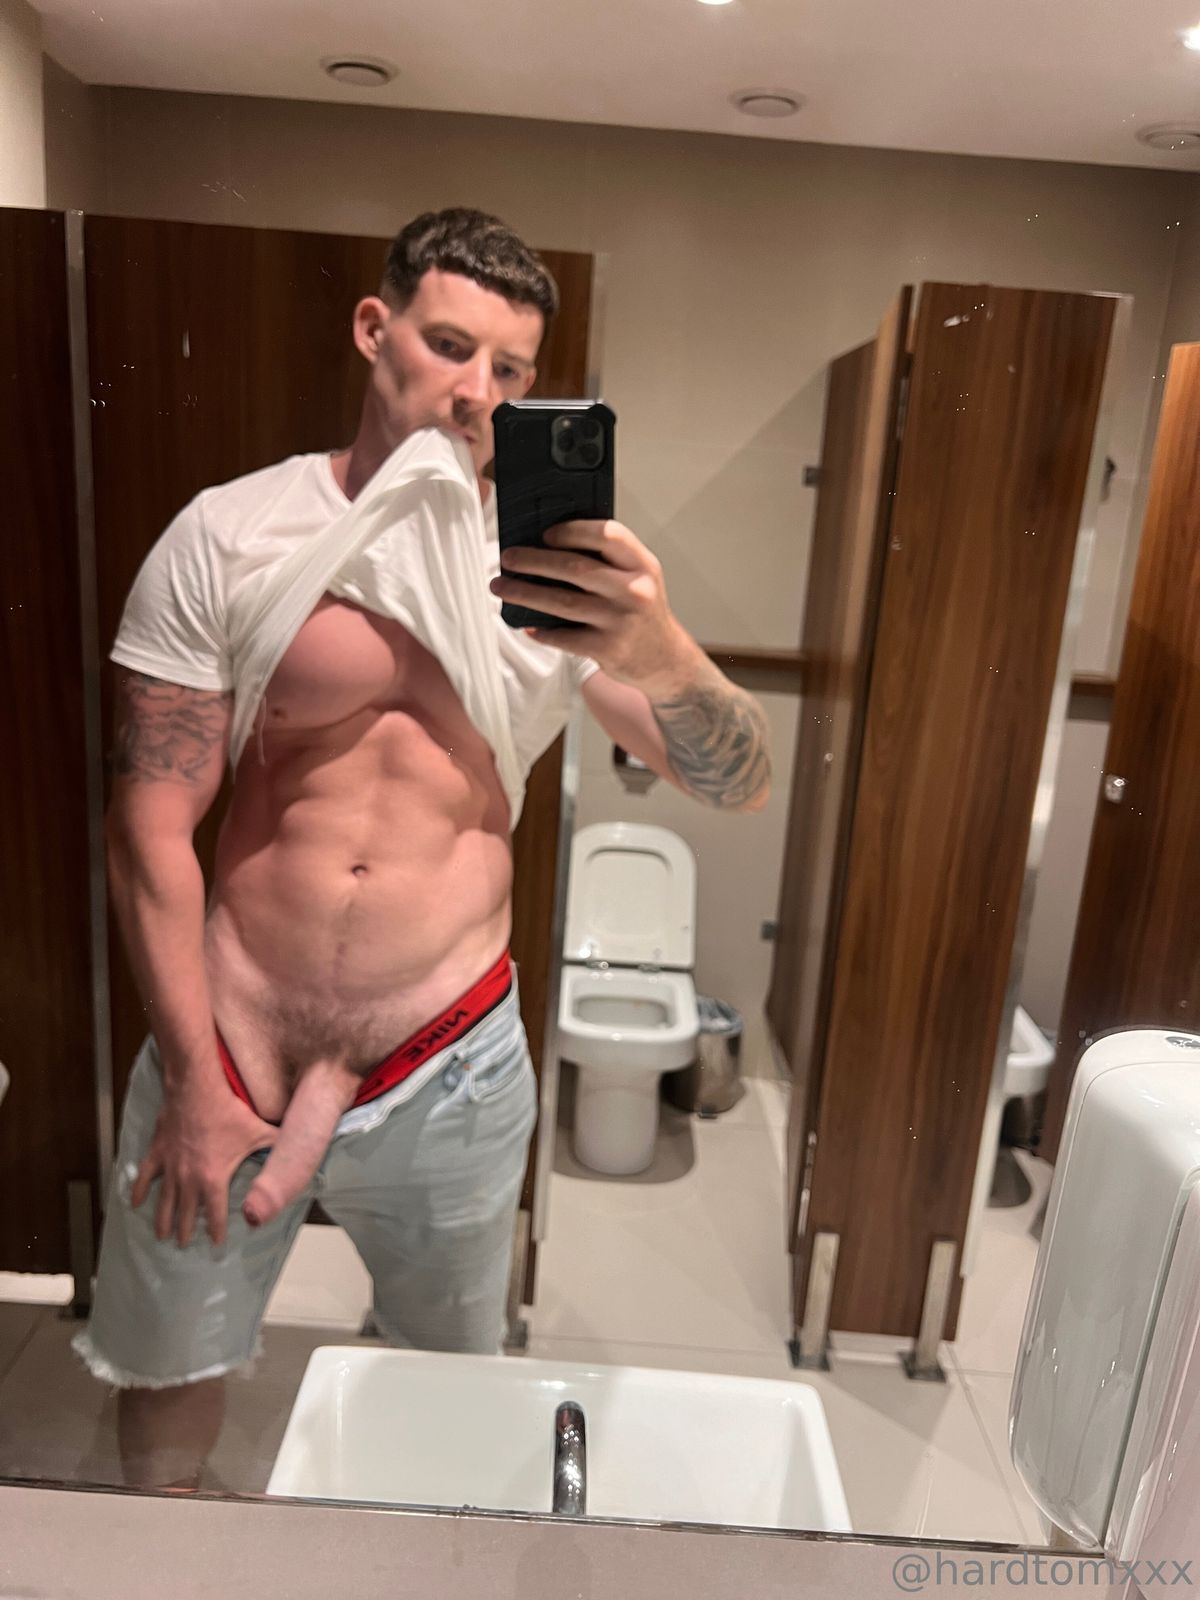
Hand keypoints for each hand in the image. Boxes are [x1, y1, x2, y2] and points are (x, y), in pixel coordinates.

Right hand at [132, 1058, 361, 1245]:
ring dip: (162, 1220)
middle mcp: (188, 1180)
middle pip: (185, 1214)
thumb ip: (277, 1148)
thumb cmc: (228, 1110)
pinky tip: (135, 1203)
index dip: (215, 1231)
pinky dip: (138, 1191)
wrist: (196, 1087)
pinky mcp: (157, 1152)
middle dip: (186, 1231)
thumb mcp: (259, 1131)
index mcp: (213, 1180)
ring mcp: (170, 1167)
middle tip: (184, 1244)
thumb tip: (301, 1154)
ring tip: (161, 1235)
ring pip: (163, 1202)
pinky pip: (145, 1177)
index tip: (215, 1243)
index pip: (214, 1215)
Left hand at [490, 520, 698, 691]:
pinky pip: (563, 636)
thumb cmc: (642, 611)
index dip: (571, 530)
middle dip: (533, 561)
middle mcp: (634, 590)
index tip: (544, 534)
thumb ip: (608, 560)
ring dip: (524, 593)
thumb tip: (549, 544)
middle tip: (508, 558)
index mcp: (642, 564)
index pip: (606, 534)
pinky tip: (527, 625)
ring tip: (501, 587)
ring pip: (561, 602)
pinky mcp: (607, 650)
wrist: (665, 659)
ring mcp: (620, 622)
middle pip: (574, 568)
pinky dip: (541, 630)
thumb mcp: (638, 578)